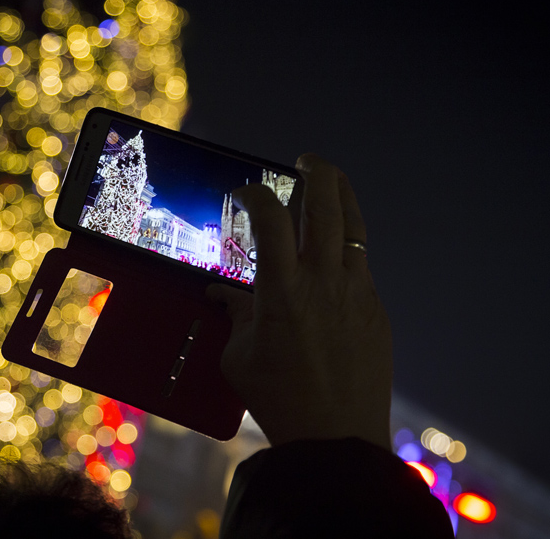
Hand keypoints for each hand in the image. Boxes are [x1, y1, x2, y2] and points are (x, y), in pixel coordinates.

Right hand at [208, 154, 391, 449]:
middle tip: (306, 160)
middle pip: (326, 205)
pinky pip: (361, 265)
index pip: (270, 218)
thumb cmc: (278, 399)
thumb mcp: (240, 356)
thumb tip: (222, 294)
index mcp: (282, 289)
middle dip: (317, 171)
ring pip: (355, 227)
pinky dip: (346, 247)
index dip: (255, 194)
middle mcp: (323, 281)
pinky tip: (333, 255)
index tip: (244, 192)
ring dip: (342, 197)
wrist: (335, 438)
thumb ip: (234, 315)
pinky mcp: (376, 310)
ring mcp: (356, 292)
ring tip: (331, 182)